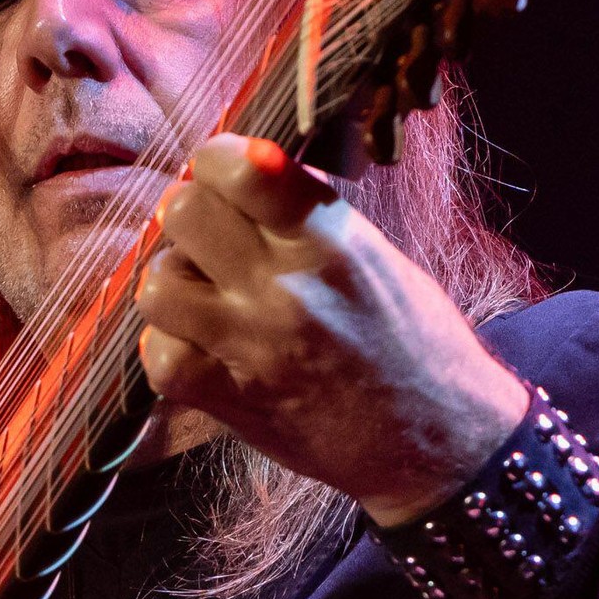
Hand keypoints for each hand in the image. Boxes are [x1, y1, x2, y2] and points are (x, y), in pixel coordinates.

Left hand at [135, 133, 528, 525]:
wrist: (440, 437)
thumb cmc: (415, 340)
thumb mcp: (375, 255)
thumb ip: (309, 215)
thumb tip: (247, 170)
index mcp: (329, 239)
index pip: (238, 168)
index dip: (215, 162)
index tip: (221, 175)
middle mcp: (287, 286)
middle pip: (184, 214)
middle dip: (188, 217)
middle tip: (206, 236)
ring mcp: (255, 346)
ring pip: (159, 284)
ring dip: (173, 284)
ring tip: (201, 294)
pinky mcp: (235, 402)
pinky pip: (161, 359)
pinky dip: (169, 347)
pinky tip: (198, 345)